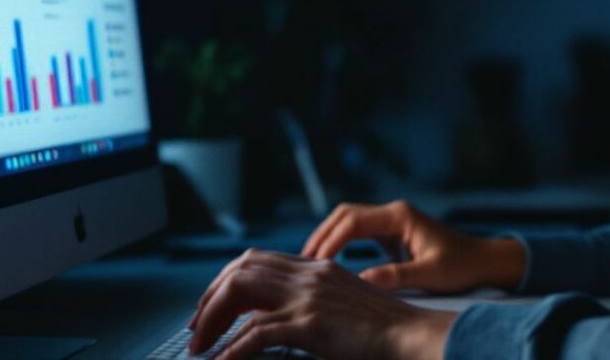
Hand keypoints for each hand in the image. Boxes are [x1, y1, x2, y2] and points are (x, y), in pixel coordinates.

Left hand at [187, 248, 455, 359]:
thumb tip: (279, 318)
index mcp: (316, 267)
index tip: (211, 308)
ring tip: (201, 346)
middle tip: (196, 329)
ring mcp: (309, 296)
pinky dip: (232, 349)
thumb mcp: (342, 303)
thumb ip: (313, 300)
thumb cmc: (384, 329)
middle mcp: (309, 274)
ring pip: (240, 292)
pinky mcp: (311, 323)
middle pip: (240, 269)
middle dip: (209, 298)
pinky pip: (257, 332)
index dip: (225, 281)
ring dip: (212, 320)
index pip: (255, 259)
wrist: (413, 335)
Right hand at [302, 200, 525, 293]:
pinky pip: (359, 231)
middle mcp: (394, 212)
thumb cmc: (461, 266)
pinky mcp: (393, 232)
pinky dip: (342, 242)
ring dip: (329, 237)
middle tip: (303, 260)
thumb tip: (361, 279)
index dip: (331, 240)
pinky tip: (331, 263)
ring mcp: (392, 220)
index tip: (315, 262)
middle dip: (323, 234)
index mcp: (400, 216)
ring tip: (310, 262)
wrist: (483, 261)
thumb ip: (396, 275)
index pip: (354, 221)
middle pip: (345, 214)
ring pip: (349, 220)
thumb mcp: (430, 274)